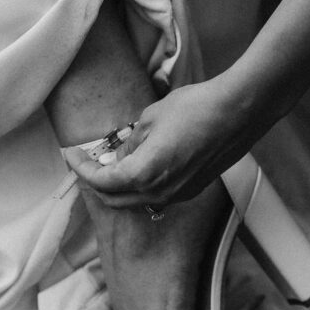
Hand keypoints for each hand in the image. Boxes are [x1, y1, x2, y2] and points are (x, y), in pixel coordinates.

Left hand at [65, 81, 252, 206]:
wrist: (238, 111)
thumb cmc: (195, 108)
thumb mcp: (150, 119)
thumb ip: (130, 143)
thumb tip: (121, 155)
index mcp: (142, 174)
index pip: (99, 182)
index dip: (80, 168)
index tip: (70, 154)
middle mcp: (159, 193)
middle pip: (114, 199)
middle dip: (94, 182)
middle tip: (85, 163)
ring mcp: (178, 195)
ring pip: (136, 201)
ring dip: (118, 186)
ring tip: (109, 164)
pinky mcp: (192, 189)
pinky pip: (157, 196)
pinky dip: (140, 185)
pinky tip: (139, 166)